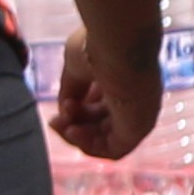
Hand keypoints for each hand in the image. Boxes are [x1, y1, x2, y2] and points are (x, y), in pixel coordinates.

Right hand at [57, 22, 163, 163]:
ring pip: (104, 139)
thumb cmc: (98, 48)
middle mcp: (132, 101)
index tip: (62, 105)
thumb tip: (65, 108)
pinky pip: (112, 149)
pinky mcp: (138, 129)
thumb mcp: (76, 67)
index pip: (99, 106)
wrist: (116, 44)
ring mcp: (137, 116)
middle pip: (99, 124)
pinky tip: (72, 131)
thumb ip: (71, 89)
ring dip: (77, 136)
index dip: (77, 110)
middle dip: (73, 124)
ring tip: (61, 124)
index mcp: (122, 82)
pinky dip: (89, 146)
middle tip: (56, 119)